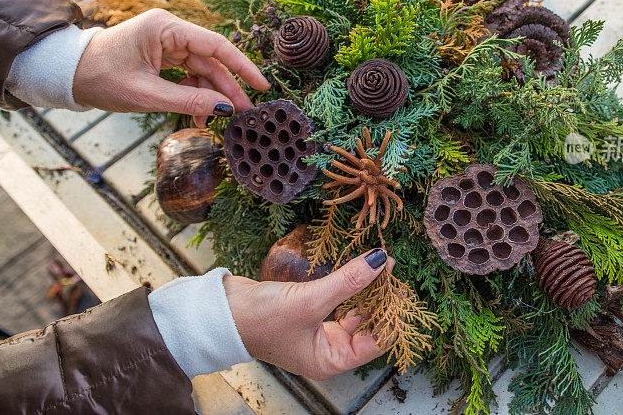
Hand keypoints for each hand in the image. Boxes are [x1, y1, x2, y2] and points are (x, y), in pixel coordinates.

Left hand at [72, 9, 269, 123]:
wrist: (68, 74)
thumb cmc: (100, 77)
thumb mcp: (146, 94)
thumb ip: (189, 100)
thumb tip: (227, 108)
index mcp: (165, 27)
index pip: (215, 45)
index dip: (242, 66)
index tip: (261, 85)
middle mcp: (170, 30)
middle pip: (211, 61)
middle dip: (227, 88)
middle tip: (244, 114)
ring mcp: (167, 42)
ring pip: (202, 70)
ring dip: (210, 96)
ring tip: (211, 121)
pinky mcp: (163, 55)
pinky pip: (189, 75)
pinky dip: (195, 94)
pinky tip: (197, 113)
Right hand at [223, 249, 391, 380]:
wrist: (221, 311)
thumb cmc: (260, 320)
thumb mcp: (311, 300)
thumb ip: (349, 281)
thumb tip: (380, 261)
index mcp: (330, 360)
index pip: (376, 342)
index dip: (391, 316)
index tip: (400, 288)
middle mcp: (326, 348)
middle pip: (367, 324)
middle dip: (380, 298)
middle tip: (392, 272)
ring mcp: (317, 329)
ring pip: (353, 309)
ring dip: (365, 288)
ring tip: (380, 266)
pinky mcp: (308, 310)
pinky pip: (338, 298)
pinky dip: (348, 284)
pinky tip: (358, 269)